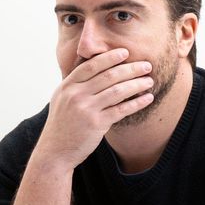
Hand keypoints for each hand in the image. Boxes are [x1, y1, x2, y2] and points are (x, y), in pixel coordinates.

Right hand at [36, 48, 154, 170]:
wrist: (55, 151)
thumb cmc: (62, 125)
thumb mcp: (62, 99)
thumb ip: (76, 84)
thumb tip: (94, 67)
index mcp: (67, 86)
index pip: (91, 65)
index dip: (109, 57)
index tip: (125, 52)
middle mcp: (76, 95)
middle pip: (108, 76)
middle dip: (130, 69)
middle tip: (146, 65)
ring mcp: (86, 109)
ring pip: (117, 91)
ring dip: (137, 84)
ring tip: (149, 81)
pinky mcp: (96, 124)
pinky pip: (121, 110)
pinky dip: (137, 103)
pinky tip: (148, 98)